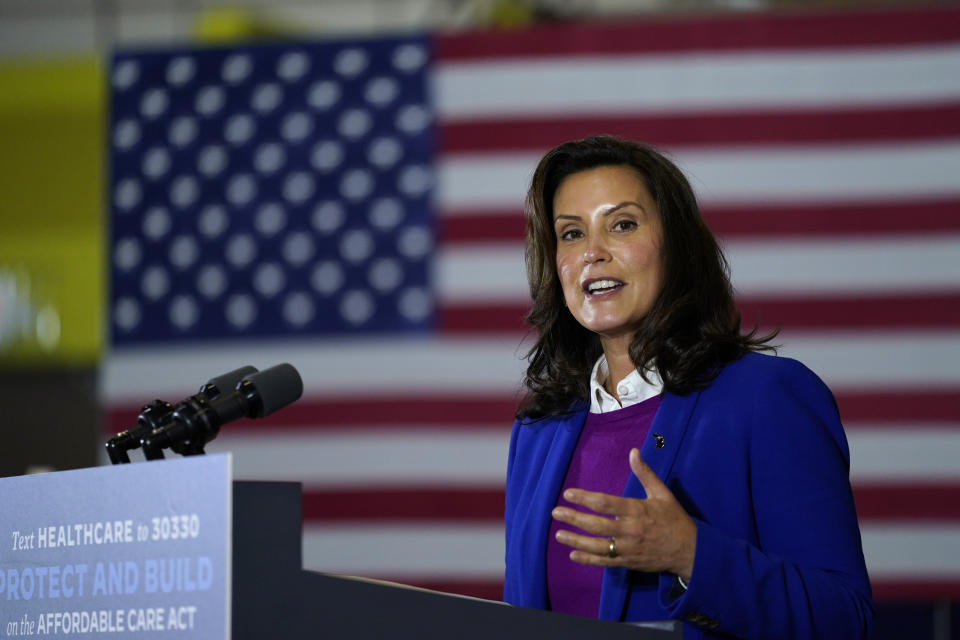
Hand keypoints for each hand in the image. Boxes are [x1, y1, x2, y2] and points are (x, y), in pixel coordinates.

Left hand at [551, 448, 696, 580]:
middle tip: (555, 512)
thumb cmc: (674, 519)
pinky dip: (588, 559)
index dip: (584, 498)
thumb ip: (645, 473)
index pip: (605, 503)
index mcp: (637, 510)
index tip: (568, 494)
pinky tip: (573, 555)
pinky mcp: (629, 562)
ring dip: (576, 540)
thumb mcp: (662, 493)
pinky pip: (605, 561)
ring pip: (597, 546)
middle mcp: (630, 530)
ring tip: (559, 534)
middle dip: (574, 518)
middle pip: (596, 525)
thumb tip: (633, 452)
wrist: (689, 551)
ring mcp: (628, 549)